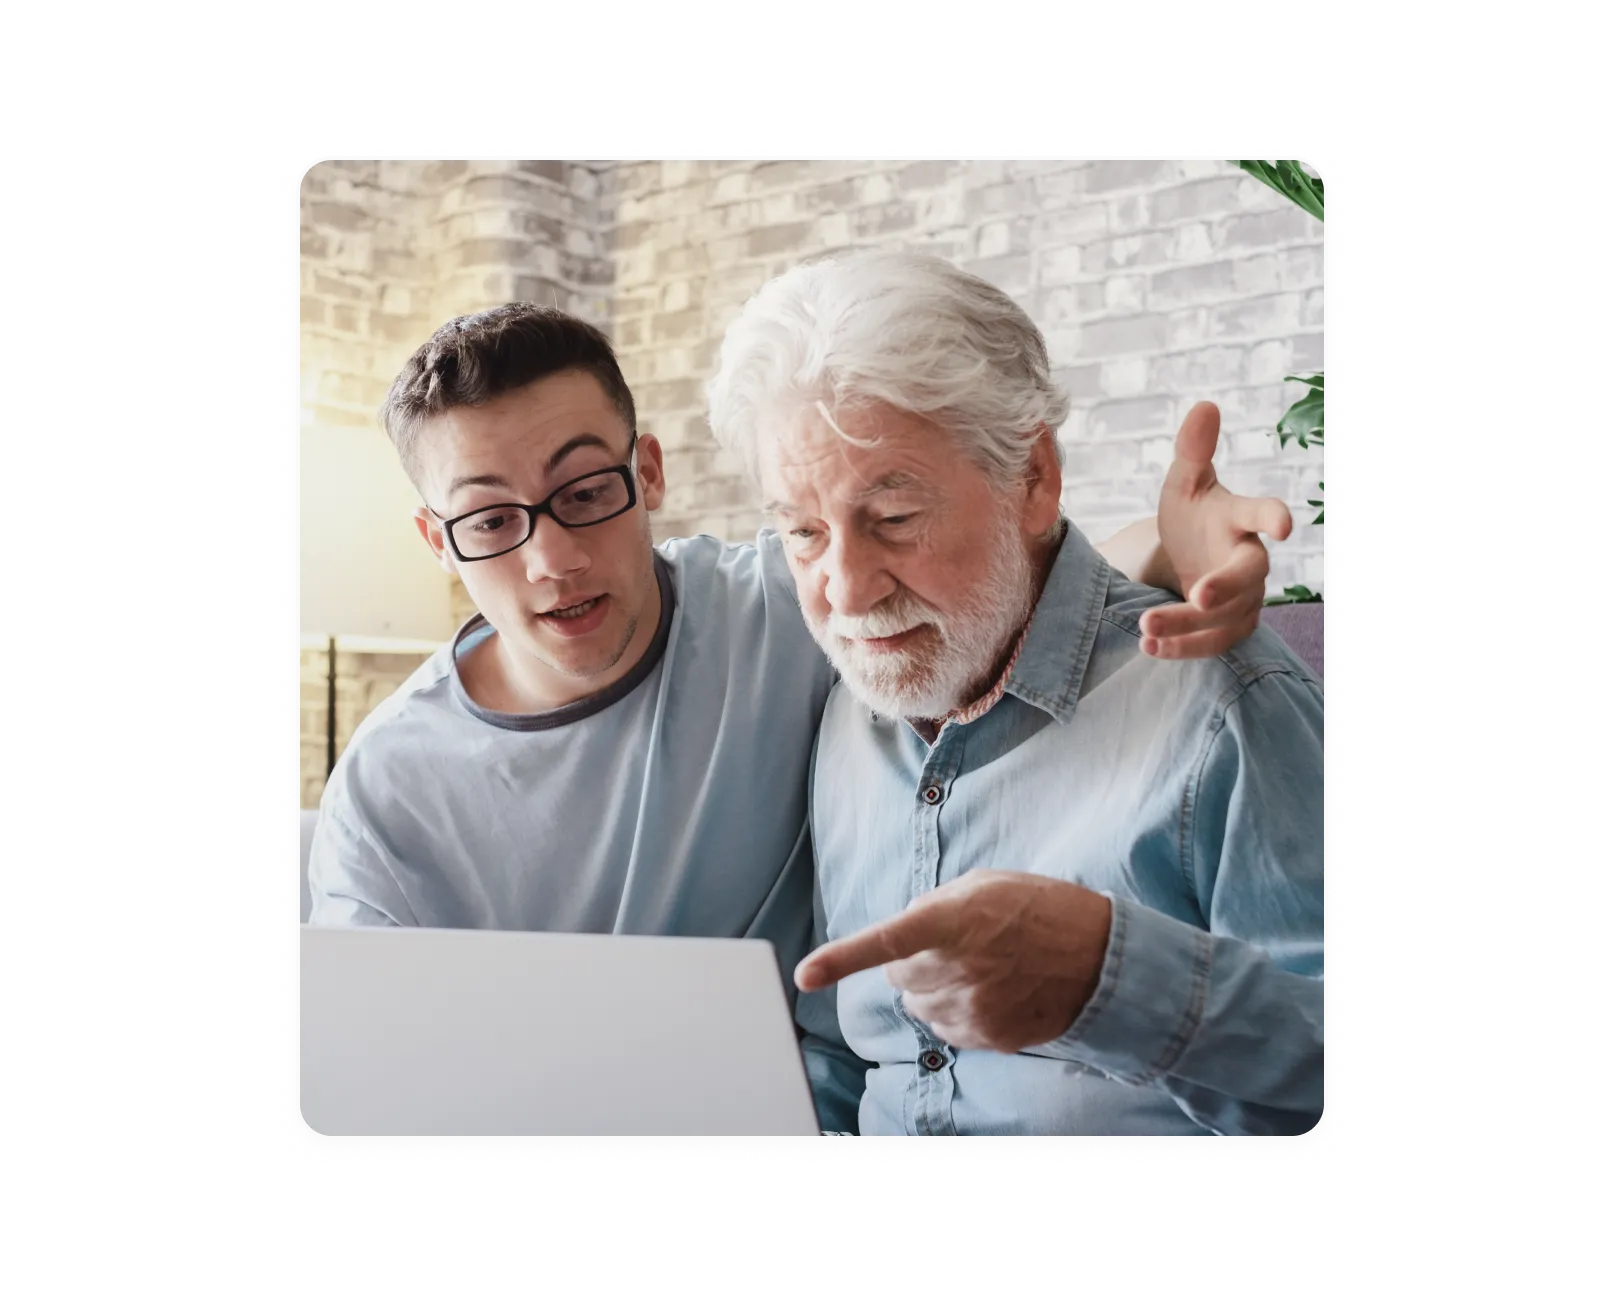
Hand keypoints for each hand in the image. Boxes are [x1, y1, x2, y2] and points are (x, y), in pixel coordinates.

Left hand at [794, 871, 1113, 1053]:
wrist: (1100, 958)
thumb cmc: (1040, 910)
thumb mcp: (985, 884)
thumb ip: (935, 903)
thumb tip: (906, 925)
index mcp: (952, 921)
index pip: (885, 941)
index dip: (840, 959)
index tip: (805, 976)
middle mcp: (956, 968)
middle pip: (896, 976)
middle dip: (912, 961)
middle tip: (955, 945)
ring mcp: (972, 1008)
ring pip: (919, 1005)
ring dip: (935, 988)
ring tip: (981, 967)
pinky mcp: (987, 1037)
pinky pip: (947, 1030)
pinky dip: (959, 1012)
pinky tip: (992, 991)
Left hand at [1142, 401, 1292, 660]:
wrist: (1187, 556)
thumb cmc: (1192, 514)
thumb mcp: (1184, 483)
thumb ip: (1193, 450)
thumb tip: (1205, 406)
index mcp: (1240, 518)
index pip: (1262, 513)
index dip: (1272, 516)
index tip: (1283, 523)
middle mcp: (1250, 560)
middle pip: (1248, 576)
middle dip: (1225, 586)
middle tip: (1195, 595)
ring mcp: (1244, 598)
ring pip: (1225, 617)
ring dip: (1187, 625)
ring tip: (1146, 627)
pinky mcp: (1230, 627)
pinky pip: (1213, 644)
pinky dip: (1182, 648)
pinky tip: (1150, 648)